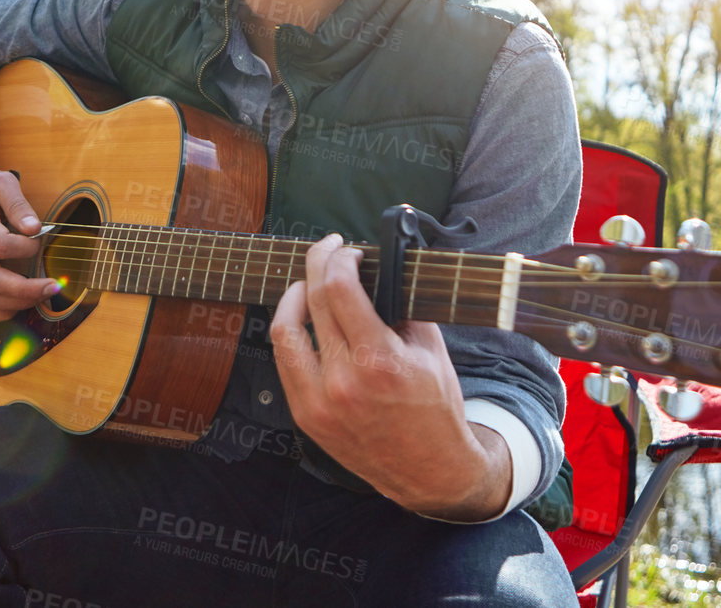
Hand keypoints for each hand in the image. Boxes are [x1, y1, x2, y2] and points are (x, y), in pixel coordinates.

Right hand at [0, 86, 57, 320]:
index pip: (0, 245)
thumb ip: (19, 204)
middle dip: (26, 290)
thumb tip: (34, 229)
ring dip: (16, 304)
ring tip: (42, 296)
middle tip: (54, 287)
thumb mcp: (2, 182)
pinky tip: (20, 304)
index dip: (25, 249)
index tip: (39, 242)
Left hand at [270, 234, 511, 519]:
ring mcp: (318, 402)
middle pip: (311, 300)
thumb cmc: (436, 406)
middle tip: (329, 249)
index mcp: (379, 361)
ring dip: (293, 295)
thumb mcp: (431, 350)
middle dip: (318, 263)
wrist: (429, 470)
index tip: (349, 250)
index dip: (339, 258)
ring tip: (308, 283)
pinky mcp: (306, 417)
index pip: (339, 289)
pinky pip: (285, 362)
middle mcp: (343, 382)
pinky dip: (292, 333)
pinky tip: (304, 320)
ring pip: (284, 330)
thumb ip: (401, 306)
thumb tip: (375, 269)